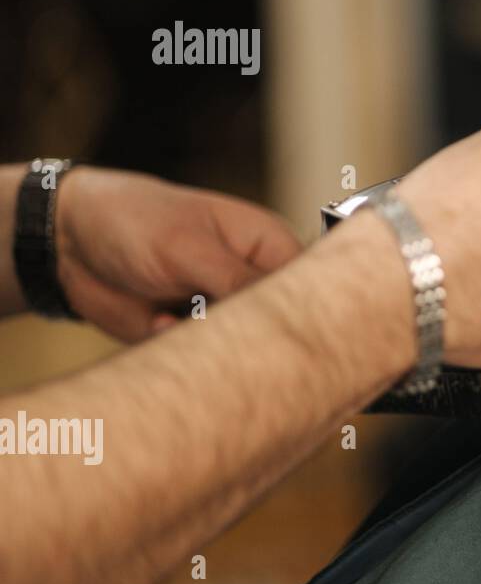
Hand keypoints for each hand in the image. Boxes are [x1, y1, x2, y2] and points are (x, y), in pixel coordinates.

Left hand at [55, 168, 302, 340]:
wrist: (67, 241)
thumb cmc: (136, 220)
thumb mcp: (188, 247)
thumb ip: (237, 279)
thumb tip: (282, 311)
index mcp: (269, 248)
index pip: (310, 287)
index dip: (309, 312)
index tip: (290, 333)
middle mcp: (253, 282)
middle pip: (280, 324)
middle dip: (257, 336)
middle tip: (217, 324)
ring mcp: (223, 311)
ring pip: (244, 349)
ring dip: (217, 346)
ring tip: (179, 316)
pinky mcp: (192, 336)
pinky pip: (205, 362)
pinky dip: (184, 353)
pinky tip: (158, 322)